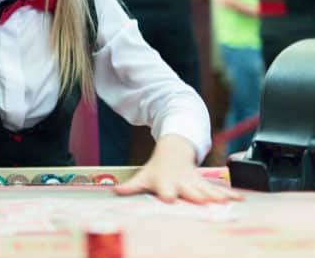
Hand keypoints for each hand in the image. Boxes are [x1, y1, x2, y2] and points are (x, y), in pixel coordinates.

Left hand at [114, 134, 242, 203]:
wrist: (174, 151)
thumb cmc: (157, 169)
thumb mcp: (143, 176)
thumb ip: (131, 186)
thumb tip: (115, 191)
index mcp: (165, 183)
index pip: (166, 190)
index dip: (168, 194)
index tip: (170, 199)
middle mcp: (182, 183)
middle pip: (190, 191)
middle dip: (197, 196)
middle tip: (206, 202)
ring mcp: (195, 182)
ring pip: (208, 190)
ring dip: (218, 197)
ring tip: (228, 203)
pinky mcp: (205, 183)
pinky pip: (219, 189)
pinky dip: (230, 194)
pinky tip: (241, 199)